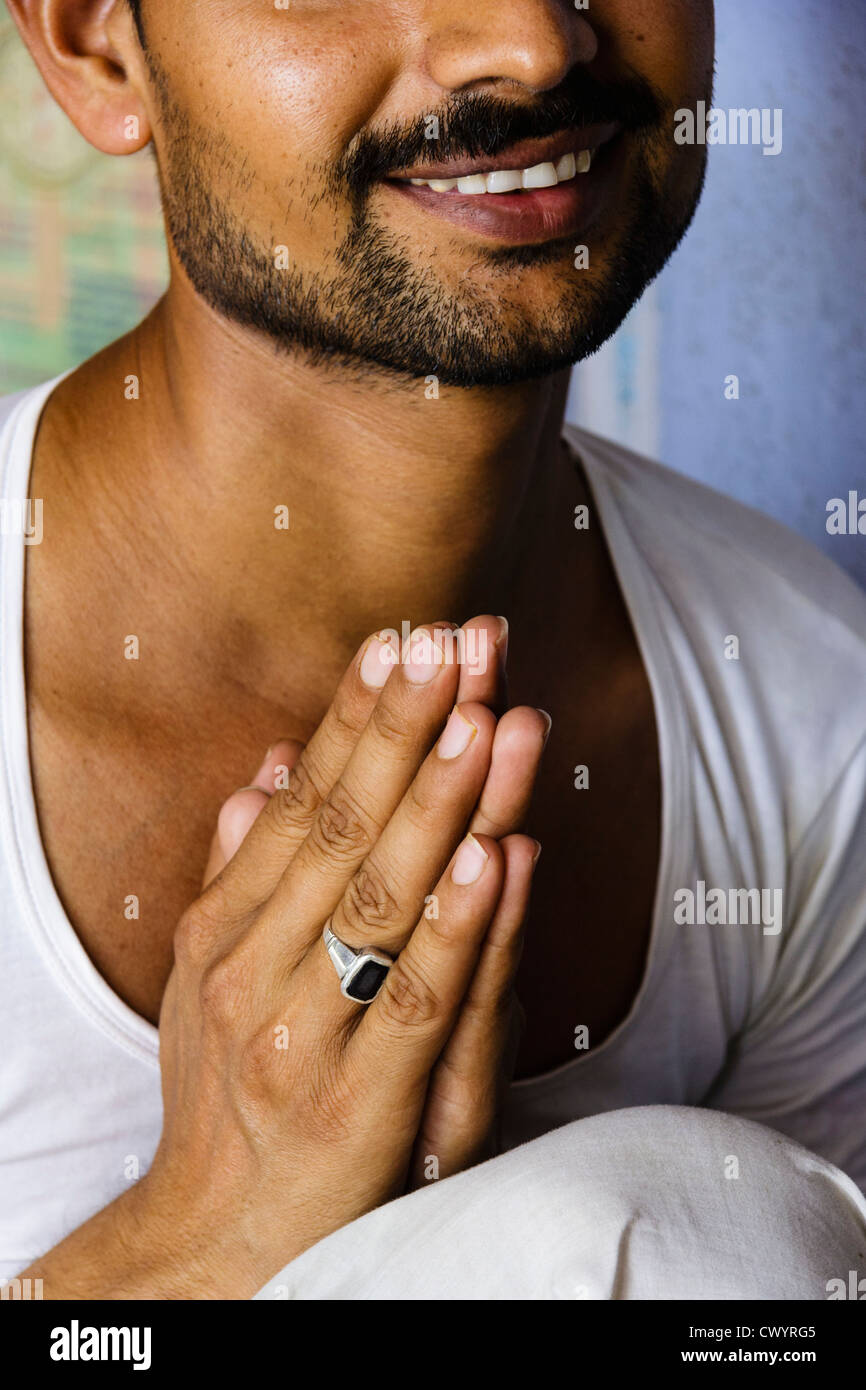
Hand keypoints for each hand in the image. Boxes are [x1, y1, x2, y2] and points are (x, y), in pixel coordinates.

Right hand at [205, 617, 547, 1187]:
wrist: (214, 1239)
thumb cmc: (224, 1091)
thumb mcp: (204, 974)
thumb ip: (239, 869)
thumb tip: (268, 768)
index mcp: (225, 928)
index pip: (301, 802)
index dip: (357, 718)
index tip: (403, 640)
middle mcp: (254, 970)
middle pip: (342, 830)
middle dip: (406, 729)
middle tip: (455, 642)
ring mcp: (304, 1036)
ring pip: (382, 902)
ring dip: (440, 804)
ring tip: (485, 716)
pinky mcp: (361, 1106)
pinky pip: (417, 1003)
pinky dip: (455, 926)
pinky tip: (494, 855)